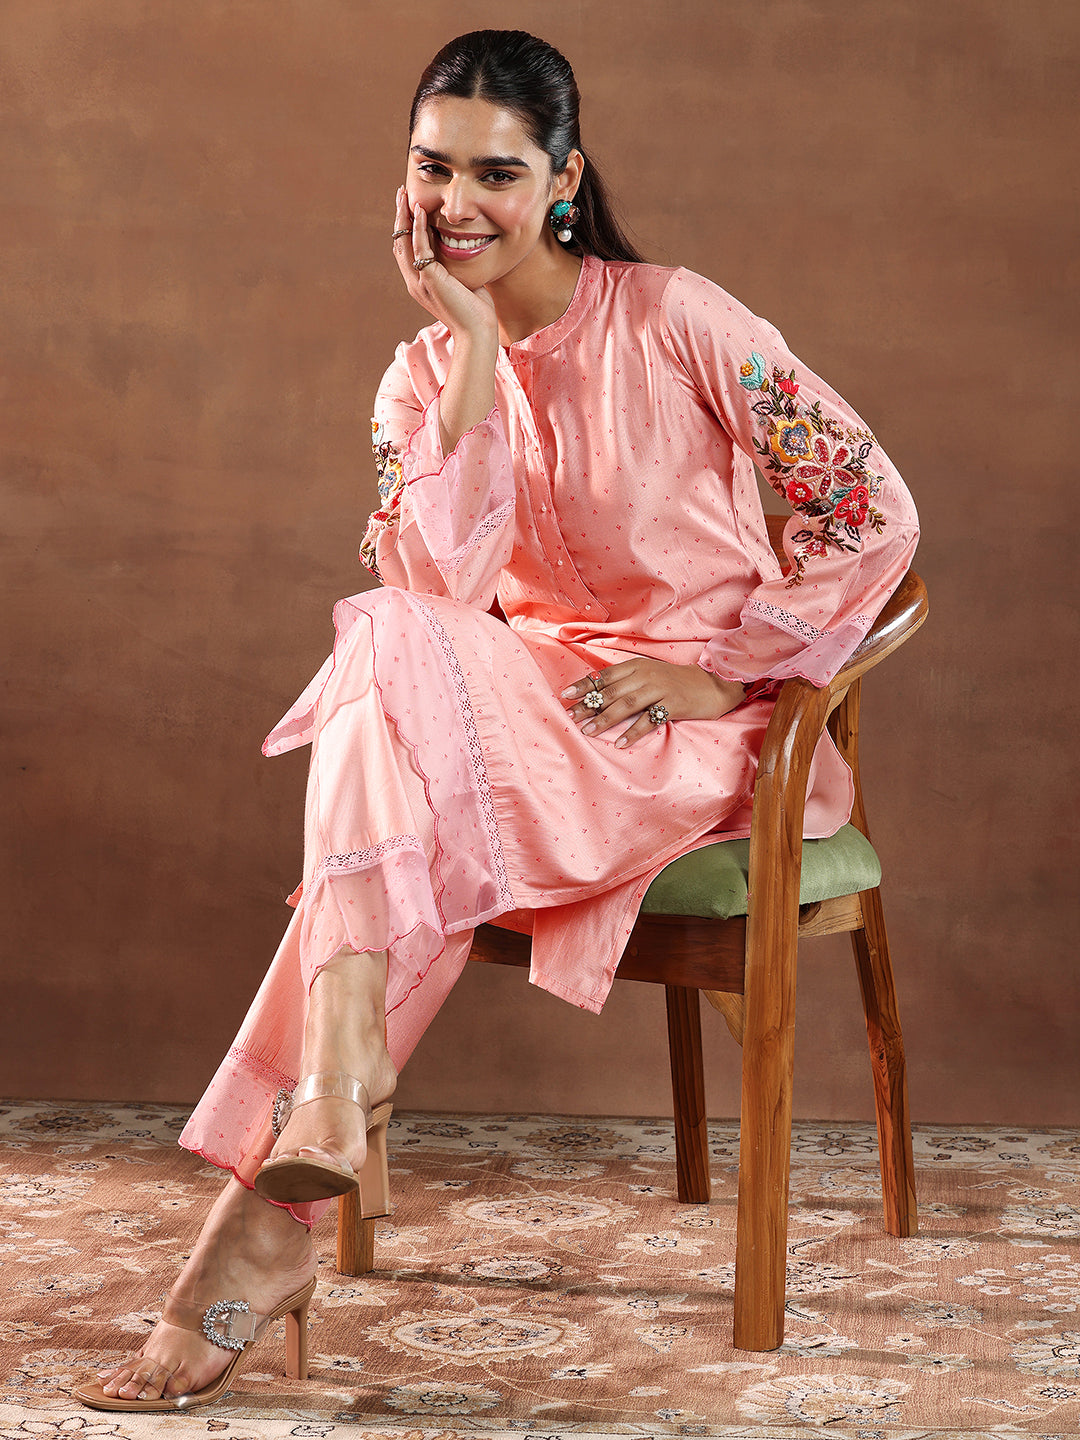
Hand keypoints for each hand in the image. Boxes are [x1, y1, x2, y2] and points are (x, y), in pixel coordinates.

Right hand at [391, 187, 497, 343]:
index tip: (409, 205)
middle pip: (399, 242)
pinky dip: (418, 227)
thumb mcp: (462, 281)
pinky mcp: (429, 279)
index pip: (406, 250)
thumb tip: (463, 247)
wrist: (477, 331)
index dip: (406, 227)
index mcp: (420, 284)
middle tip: (401, 193)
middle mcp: (414, 282)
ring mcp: (418, 282)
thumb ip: (455, 265)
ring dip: (404, 216)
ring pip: (404, 242)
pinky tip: (420, 210)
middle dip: (400, 216)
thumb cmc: (475, 310)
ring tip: (405, 195)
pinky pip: (419, 246)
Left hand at [561, 658, 746, 747]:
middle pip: (612, 691)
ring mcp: (661, 689)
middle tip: (570, 717)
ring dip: (605, 718)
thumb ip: (627, 682)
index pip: (605, 675)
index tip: (566, 695)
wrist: (713, 683)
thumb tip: (598, 694)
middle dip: (588, 705)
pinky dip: (633, 731)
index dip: (585, 684)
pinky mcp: (674, 704)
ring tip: (588, 731)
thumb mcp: (650, 675)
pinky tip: (619, 742)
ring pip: (627, 704)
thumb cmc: (677, 682)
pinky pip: (650, 719)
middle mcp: (646, 675)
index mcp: (638, 666)